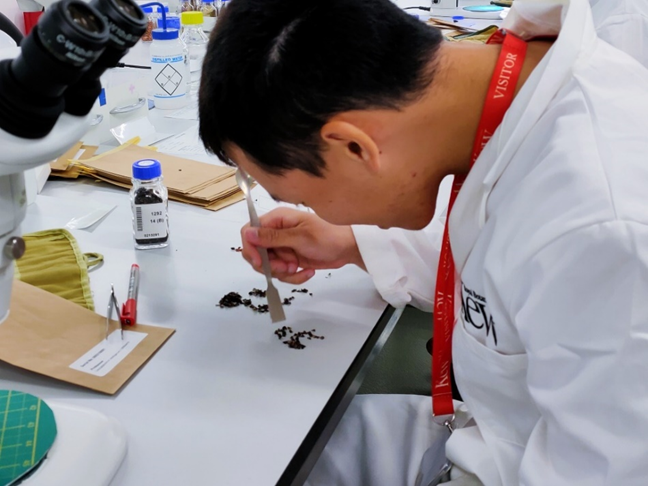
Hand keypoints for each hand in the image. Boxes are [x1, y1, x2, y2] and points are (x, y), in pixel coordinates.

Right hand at [240, 208, 364, 283]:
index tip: (260, 262)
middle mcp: (276, 232)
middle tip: (287, 267)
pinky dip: (293, 277)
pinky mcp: (289, 260)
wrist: (348, 248)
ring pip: (268, 266)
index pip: (249, 232)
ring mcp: (282, 247)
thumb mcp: (300, 237)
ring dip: (282, 272)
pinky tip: (307, 272)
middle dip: (269, 265)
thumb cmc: (328, 236)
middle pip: (256, 253)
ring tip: (297, 268)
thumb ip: (272, 237)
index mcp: (276, 219)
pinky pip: (281, 273)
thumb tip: (247, 233)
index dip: (250, 248)